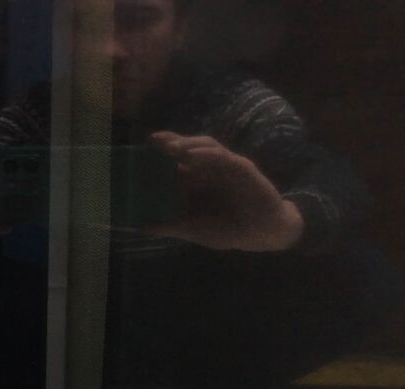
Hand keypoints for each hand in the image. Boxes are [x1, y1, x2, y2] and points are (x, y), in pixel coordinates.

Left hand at [149, 132, 303, 251]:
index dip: (165, 149)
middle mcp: (212, 169)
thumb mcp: (194, 230)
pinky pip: (225, 158)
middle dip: (174, 141)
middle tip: (155, 139)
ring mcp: (228, 166)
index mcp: (200, 179)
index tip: (146, 145)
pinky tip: (192, 157)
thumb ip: (171, 226)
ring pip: (208, 147)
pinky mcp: (244, 170)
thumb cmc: (229, 230)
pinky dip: (208, 155)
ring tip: (172, 146)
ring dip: (189, 144)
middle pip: (191, 148)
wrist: (262, 234)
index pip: (180, 158)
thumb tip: (142, 227)